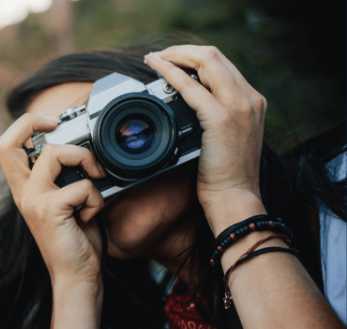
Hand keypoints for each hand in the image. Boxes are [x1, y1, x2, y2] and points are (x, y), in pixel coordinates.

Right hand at [0, 113, 105, 292]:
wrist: (77, 276)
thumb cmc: (77, 240)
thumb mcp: (68, 202)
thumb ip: (67, 177)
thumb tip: (86, 151)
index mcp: (25, 188)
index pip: (7, 146)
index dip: (25, 124)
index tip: (51, 122)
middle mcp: (23, 192)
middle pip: (7, 142)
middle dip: (33, 121)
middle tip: (57, 123)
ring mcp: (34, 200)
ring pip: (55, 153)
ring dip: (85, 160)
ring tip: (95, 180)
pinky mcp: (50, 210)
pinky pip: (81, 185)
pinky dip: (95, 197)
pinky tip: (91, 214)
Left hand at [145, 45, 267, 234]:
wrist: (234, 198)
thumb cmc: (224, 177)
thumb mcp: (224, 139)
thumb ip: (214, 118)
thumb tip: (186, 106)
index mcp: (252, 102)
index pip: (223, 65)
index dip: (195, 57)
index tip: (174, 59)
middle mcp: (249, 98)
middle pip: (215, 56)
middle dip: (183, 51)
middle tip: (159, 56)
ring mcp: (238, 106)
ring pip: (206, 61)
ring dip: (176, 55)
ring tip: (154, 58)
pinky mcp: (221, 118)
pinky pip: (191, 86)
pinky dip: (170, 73)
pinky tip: (156, 69)